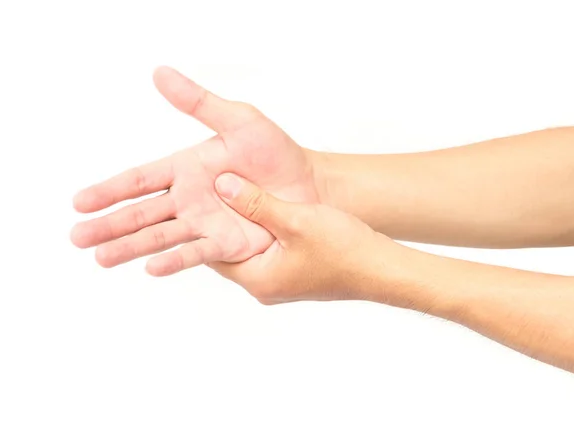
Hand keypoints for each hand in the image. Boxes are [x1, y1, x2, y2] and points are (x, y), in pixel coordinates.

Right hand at [71, 66, 319, 274]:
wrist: (307, 184)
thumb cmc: (275, 152)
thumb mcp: (238, 120)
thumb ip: (198, 102)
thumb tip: (160, 73)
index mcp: (186, 169)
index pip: (140, 180)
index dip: (110, 191)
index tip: (80, 202)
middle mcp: (189, 199)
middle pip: (141, 213)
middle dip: (109, 225)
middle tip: (77, 237)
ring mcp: (205, 223)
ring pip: (160, 237)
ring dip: (129, 246)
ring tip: (101, 258)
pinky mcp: (226, 244)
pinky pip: (196, 252)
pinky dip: (173, 260)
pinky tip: (150, 267)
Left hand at [209, 173, 403, 303]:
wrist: (383, 269)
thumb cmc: (344, 249)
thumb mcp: (296, 219)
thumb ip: (256, 203)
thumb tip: (222, 185)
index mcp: (259, 279)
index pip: (212, 254)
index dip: (199, 228)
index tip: (190, 202)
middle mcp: (266, 286)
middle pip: (228, 253)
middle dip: (219, 226)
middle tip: (206, 196)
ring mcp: (281, 282)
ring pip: (250, 250)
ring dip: (242, 227)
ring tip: (230, 198)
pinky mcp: (295, 275)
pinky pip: (268, 252)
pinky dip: (261, 231)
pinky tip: (262, 209)